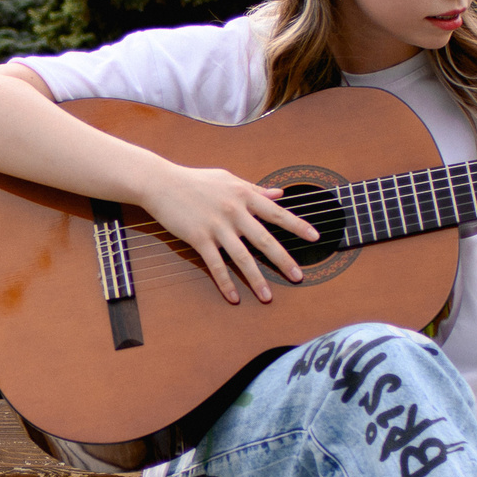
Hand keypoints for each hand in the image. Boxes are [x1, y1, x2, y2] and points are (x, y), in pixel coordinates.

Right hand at [138, 162, 316, 303]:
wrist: (161, 182)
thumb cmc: (195, 180)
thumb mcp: (228, 179)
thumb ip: (255, 188)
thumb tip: (279, 193)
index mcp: (244, 195)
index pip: (276, 213)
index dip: (297, 226)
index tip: (315, 237)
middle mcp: (234, 211)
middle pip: (264, 239)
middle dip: (283, 260)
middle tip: (299, 277)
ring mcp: (216, 226)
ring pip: (242, 257)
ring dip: (256, 279)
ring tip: (268, 297)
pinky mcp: (198, 238)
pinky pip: (216, 265)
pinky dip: (225, 283)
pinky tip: (234, 297)